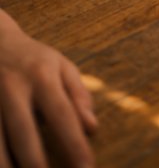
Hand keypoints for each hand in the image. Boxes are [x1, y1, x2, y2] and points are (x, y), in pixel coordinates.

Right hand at [0, 9, 96, 167]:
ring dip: (9, 166)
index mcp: (41, 75)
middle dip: (36, 164)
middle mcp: (13, 88)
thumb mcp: (61, 66)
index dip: (74, 143)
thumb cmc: (34, 60)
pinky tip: (7, 166)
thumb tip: (92, 128)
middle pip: (24, 134)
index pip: (61, 114)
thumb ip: (78, 95)